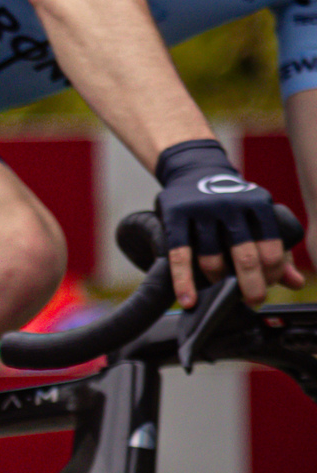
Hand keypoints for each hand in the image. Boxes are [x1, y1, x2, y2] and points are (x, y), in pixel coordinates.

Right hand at [154, 139, 295, 309]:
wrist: (194, 170)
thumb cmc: (232, 203)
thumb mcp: (258, 218)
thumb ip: (277, 251)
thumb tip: (296, 283)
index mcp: (258, 203)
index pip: (271, 249)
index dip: (273, 274)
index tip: (268, 285)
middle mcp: (231, 204)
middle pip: (245, 256)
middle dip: (252, 287)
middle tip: (254, 302)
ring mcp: (202, 209)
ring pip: (212, 260)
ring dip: (219, 283)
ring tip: (221, 289)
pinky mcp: (176, 216)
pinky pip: (180, 256)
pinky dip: (184, 282)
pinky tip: (188, 300)